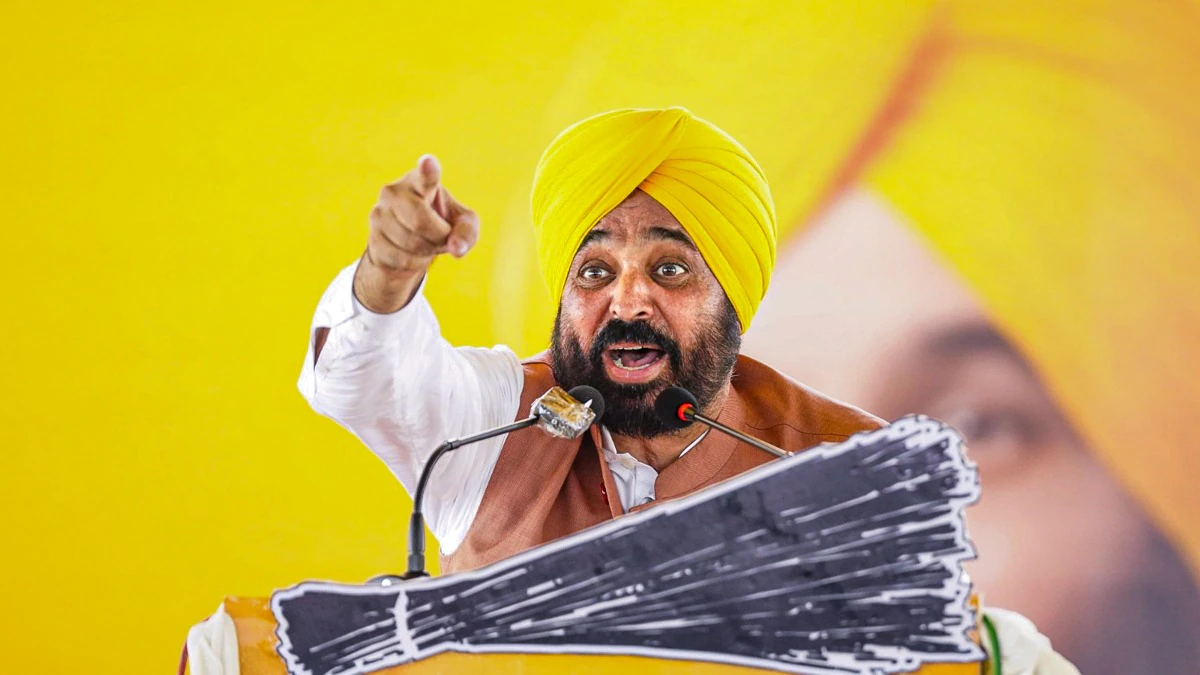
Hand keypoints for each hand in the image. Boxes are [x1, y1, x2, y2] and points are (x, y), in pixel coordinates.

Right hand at [353, 155, 479, 312]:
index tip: (428, 161)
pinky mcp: (373, 238)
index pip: (425, 175)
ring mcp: (380, 214)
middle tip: (443, 234)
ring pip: (411, 243)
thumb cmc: (441, 223)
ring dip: (427, 250)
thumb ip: (467, 232)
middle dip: (438, 235)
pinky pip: (400, 259)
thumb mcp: (463, 224)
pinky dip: (413, 262)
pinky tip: (412, 252)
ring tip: (427, 241)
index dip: (427, 170)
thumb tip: (458, 248)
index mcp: (421, 181)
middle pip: (420, 220)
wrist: (410, 244)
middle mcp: (394, 192)